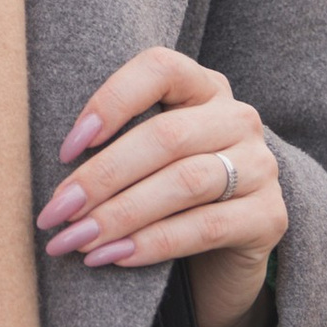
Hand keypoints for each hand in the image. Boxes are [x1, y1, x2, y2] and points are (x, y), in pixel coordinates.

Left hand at [34, 45, 287, 326]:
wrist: (223, 257)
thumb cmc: (166, 196)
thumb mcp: (143, 159)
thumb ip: (114, 146)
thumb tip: (56, 174)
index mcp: (203, 87)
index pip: (159, 68)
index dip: (110, 101)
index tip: (65, 148)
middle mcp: (238, 118)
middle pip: (166, 136)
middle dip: (102, 176)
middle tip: (56, 212)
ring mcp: (260, 166)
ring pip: (185, 182)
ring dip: (122, 214)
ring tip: (78, 240)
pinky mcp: (270, 217)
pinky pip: (206, 226)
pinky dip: (154, 243)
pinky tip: (115, 256)